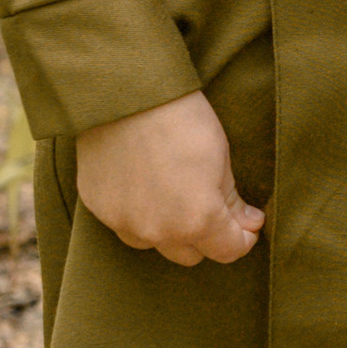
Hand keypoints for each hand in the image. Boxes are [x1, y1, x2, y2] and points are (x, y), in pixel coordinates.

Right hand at [75, 89, 263, 267]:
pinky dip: (137, 212)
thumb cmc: (182, 119)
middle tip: (209, 205)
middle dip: (205, 235)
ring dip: (167, 228)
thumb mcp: (221, 158)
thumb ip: (232, 201)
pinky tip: (142, 184)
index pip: (228, 251)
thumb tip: (248, 223)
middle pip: (190, 254)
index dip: (242, 238)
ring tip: (171, 192)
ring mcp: (124, 223)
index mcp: (197, 221)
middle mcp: (159, 232)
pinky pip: (124, 224)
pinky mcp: (98, 208)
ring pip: (155, 242)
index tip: (246, 224)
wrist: (126, 93)